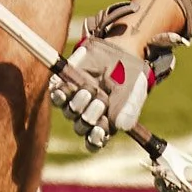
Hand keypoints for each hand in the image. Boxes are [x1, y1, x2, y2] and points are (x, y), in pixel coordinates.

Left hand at [49, 33, 169, 151]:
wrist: (121, 50)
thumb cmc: (130, 75)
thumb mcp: (134, 92)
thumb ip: (129, 109)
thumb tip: (121, 127)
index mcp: (105, 124)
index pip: (94, 141)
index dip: (95, 139)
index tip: (99, 130)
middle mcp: (88, 115)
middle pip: (80, 127)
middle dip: (89, 116)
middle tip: (100, 101)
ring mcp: (75, 100)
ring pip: (69, 112)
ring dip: (77, 104)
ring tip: (88, 89)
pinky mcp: (65, 85)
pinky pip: (56, 95)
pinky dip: (60, 93)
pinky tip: (66, 87)